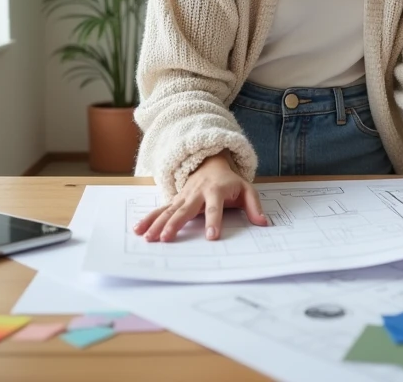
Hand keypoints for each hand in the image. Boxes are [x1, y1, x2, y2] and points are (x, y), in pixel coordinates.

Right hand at [133, 152, 267, 241]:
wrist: (211, 164)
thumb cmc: (230, 182)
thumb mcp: (247, 190)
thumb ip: (254, 207)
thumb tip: (263, 223)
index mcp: (216, 190)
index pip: (215, 208)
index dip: (213, 222)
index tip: (212, 237)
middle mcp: (197, 193)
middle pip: (185, 210)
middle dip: (175, 224)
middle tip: (167, 238)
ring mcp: (184, 196)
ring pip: (169, 210)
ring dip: (157, 223)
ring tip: (149, 238)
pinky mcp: (175, 199)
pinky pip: (161, 209)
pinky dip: (149, 218)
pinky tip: (139, 229)